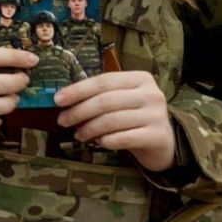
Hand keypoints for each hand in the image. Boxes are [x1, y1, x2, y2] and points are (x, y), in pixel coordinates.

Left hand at [55, 70, 175, 171]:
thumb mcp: (121, 100)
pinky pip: (123, 138)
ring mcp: (157, 115)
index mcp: (140, 78)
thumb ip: (99, 95)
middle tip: (63, 121)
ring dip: (89, 128)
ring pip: (112, 120)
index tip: (57, 100)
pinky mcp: (158, 136)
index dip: (78, 90)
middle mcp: (151, 94)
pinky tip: (98, 142)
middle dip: (79, 111)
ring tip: (78, 134)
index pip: (103, 81)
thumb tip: (63, 99)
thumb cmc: (135, 117)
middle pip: (105, 101)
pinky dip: (106, 140)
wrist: (163, 142)